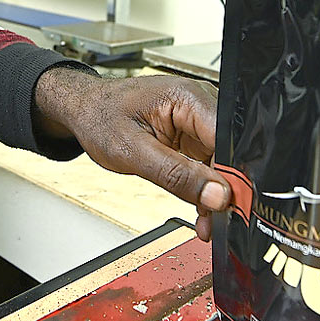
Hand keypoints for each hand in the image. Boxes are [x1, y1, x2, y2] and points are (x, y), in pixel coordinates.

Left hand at [34, 68, 228, 239]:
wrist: (86, 109)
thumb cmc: (101, 117)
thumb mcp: (133, 152)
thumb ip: (176, 175)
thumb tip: (215, 195)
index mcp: (188, 98)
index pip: (227, 139)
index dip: (233, 174)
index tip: (229, 205)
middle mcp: (199, 104)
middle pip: (230, 152)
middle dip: (226, 190)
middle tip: (216, 220)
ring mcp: (198, 121)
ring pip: (223, 162)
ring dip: (216, 194)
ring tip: (206, 222)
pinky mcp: (193, 135)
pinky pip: (210, 164)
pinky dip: (205, 188)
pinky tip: (200, 209)